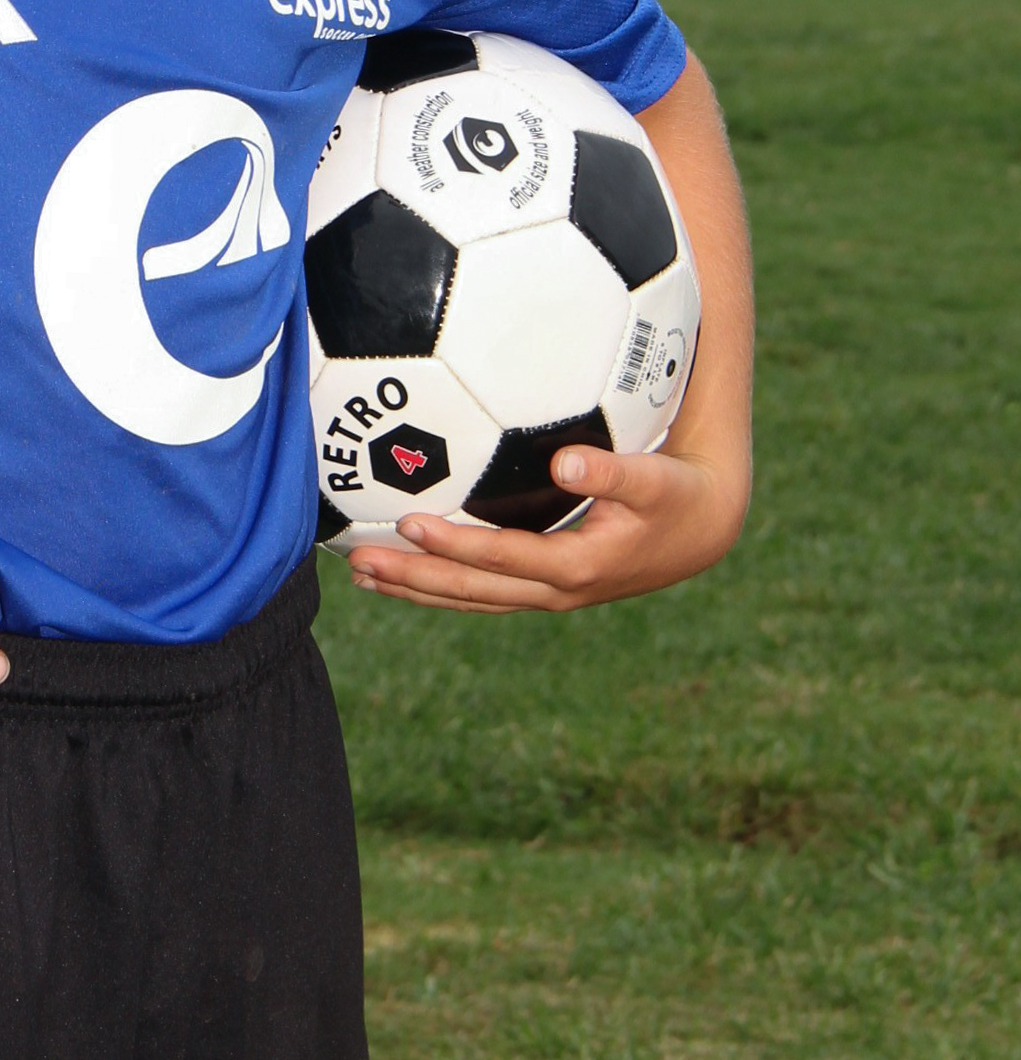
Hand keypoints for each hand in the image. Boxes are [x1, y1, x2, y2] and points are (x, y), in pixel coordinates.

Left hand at [344, 435, 746, 613]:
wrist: (700, 532)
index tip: (410, 525)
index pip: (503, 559)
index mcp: (577, 566)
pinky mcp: (542, 585)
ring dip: (416, 588)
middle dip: (414, 578)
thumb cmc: (675, 495)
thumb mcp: (654, 480)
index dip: (456, 546)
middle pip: (472, 590)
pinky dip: (438, 583)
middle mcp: (554, 590)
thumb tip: (564, 461)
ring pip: (469, 597)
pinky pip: (480, 590)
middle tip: (359, 564)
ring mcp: (546, 593)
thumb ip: (611, 472)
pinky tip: (401, 570)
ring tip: (360, 576)